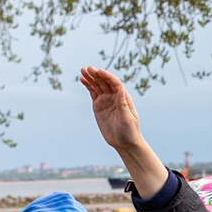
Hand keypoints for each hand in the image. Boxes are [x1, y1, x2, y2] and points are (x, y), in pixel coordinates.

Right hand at [76, 67, 167, 197]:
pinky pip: (93, 93)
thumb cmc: (129, 131)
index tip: (99, 72)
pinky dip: (88, 86)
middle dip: (96, 75)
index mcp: (124, 98)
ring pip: (98, 86)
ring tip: (82, 71)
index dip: (107, 76)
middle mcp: (115, 97)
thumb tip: (121, 90)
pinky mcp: (99, 106)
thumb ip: (123, 104)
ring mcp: (106, 100)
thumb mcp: (127, 118)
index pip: (115, 83)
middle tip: (87, 68)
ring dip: (90, 78)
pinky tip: (82, 80)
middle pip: (105, 82)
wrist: (124, 143)